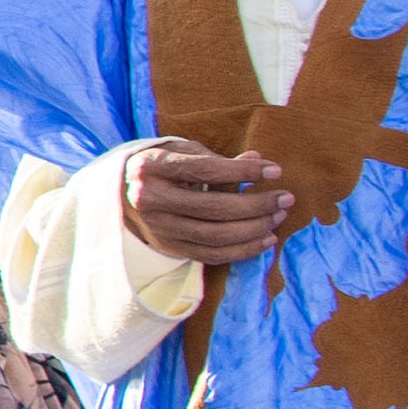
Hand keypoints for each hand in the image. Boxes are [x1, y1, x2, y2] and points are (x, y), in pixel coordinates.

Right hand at [122, 141, 289, 264]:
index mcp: (152, 167)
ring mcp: (159, 227)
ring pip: (215, 235)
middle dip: (257, 204)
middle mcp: (150, 200)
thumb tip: (258, 160)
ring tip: (278, 216)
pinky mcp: (169, 247)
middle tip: (286, 198)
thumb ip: (218, 160)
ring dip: (254, 229)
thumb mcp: (184, 153)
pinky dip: (243, 250)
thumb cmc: (163, 166)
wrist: (121, 193)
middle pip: (213, 208)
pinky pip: (211, 256)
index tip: (275, 170)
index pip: (205, 171)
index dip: (244, 172)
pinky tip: (266, 240)